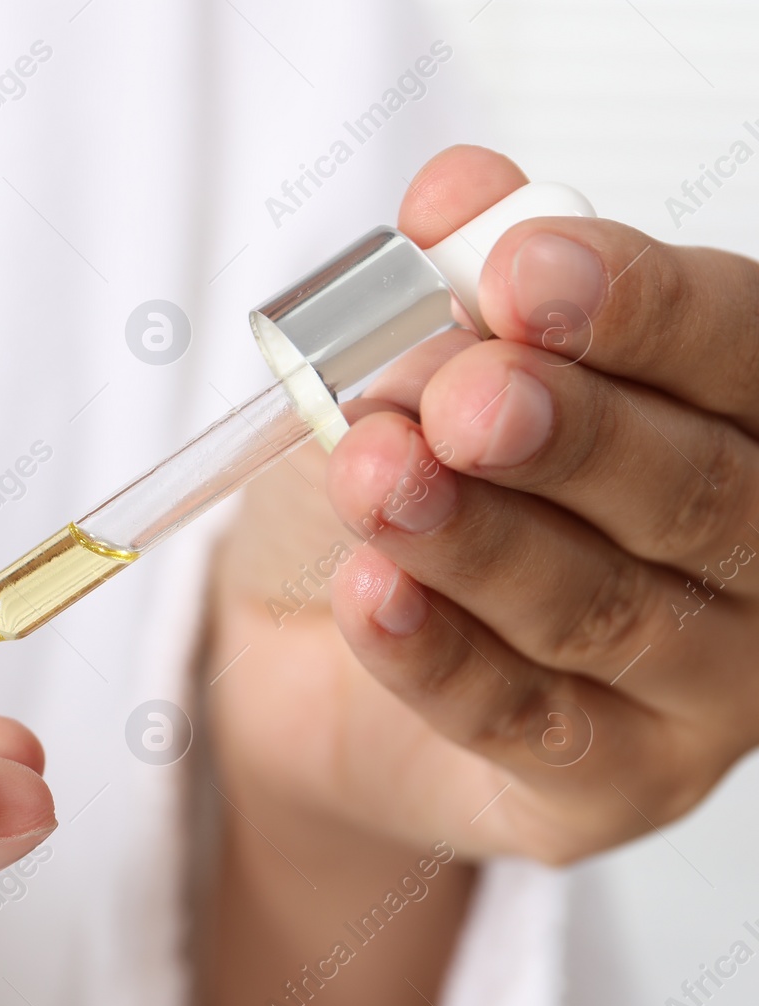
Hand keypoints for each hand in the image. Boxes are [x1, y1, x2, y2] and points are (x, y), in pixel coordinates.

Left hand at [199, 144, 758, 1005]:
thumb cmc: (408, 481)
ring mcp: (700, 690)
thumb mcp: (413, 367)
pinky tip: (367, 594)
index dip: (640, 309)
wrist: (316, 641)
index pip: (736, 350)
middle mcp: (753, 557)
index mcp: (738, 417)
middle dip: (573, 435)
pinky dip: (433, 653)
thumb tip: (458, 192)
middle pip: (697, 493)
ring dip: (478, 539)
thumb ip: (450, 282)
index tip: (521, 270)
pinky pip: (520, 719)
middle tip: (463, 397)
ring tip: (373, 475)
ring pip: (599, 609)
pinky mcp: (607, 787)